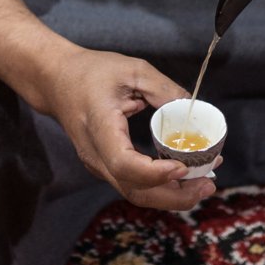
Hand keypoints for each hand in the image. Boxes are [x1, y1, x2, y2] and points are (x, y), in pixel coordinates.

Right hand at [29, 47, 215, 212]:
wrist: (56, 81)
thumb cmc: (91, 72)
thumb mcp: (131, 69)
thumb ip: (163, 88)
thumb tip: (192, 109)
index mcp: (99, 127)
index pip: (124, 164)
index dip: (155, 173)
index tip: (183, 167)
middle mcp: (96, 155)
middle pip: (134, 191)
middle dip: (174, 195)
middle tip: (208, 183)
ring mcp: (99, 165)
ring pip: (135, 193)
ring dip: (171, 195)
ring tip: (204, 182)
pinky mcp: (106, 166)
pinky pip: (134, 184)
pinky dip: (161, 186)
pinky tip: (185, 176)